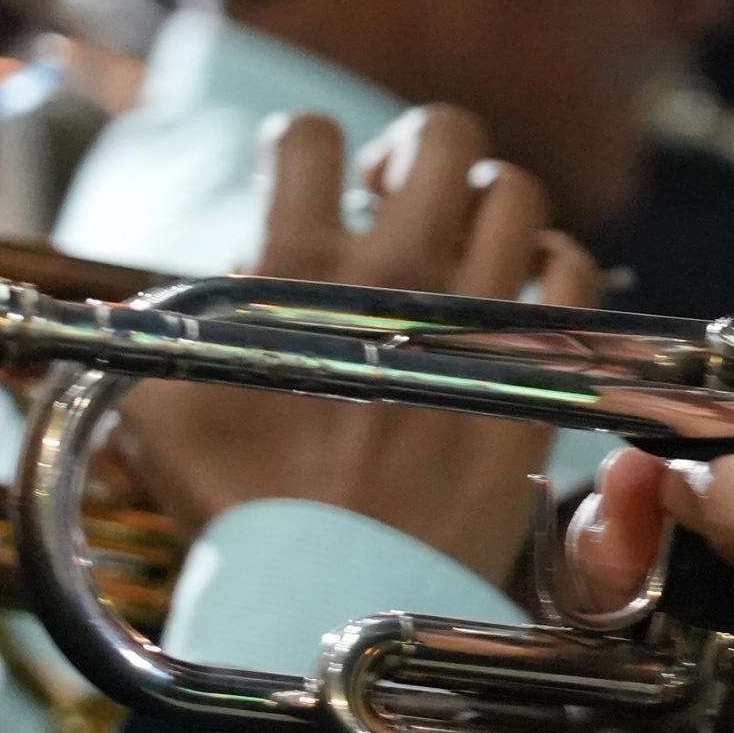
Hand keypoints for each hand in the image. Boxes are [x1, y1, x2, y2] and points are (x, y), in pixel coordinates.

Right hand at [120, 106, 592, 584]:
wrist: (329, 596)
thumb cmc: (240, 514)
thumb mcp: (161, 409)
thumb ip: (175, 329)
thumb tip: (208, 284)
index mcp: (295, 271)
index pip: (310, 136)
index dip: (308, 144)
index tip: (313, 178)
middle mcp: (393, 276)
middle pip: (442, 136)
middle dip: (420, 147)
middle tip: (398, 196)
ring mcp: (472, 320)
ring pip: (516, 192)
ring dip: (491, 202)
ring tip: (467, 242)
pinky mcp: (530, 370)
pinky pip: (572, 273)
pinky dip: (554, 266)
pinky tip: (521, 295)